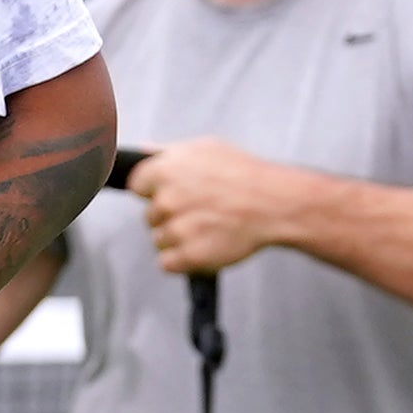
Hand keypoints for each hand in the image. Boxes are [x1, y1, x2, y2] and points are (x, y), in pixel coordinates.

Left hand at [124, 137, 297, 277]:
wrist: (275, 204)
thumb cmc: (245, 175)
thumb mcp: (206, 149)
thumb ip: (168, 152)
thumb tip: (143, 152)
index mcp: (166, 170)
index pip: (137, 186)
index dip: (154, 191)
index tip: (174, 194)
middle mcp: (167, 199)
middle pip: (150, 216)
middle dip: (170, 216)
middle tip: (199, 211)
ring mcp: (177, 229)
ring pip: (159, 240)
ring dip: (178, 238)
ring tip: (207, 228)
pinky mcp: (189, 256)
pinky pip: (167, 263)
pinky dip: (182, 260)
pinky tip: (203, 245)